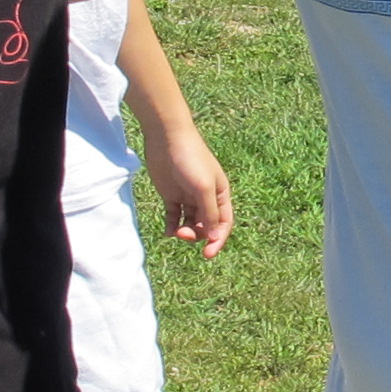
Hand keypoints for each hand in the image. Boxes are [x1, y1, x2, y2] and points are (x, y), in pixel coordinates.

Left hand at [137, 119, 232, 255]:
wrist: (167, 137)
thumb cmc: (191, 159)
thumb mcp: (203, 188)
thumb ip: (210, 212)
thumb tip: (215, 236)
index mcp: (220, 194)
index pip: (223, 224)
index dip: (218, 240)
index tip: (207, 254)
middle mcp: (206, 197)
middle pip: (206, 226)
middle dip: (198, 235)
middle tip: (184, 234)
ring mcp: (188, 197)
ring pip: (190, 223)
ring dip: (184, 232)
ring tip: (175, 232)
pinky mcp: (171, 195)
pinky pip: (173, 217)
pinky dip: (171, 227)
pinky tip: (167, 232)